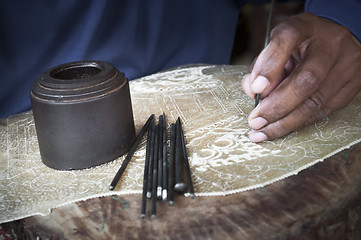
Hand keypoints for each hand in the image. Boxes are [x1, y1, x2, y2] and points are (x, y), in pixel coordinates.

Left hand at [241, 12, 360, 142]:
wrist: (334, 40)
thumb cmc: (299, 45)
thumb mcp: (276, 47)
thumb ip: (263, 65)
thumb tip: (254, 93)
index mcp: (306, 26)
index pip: (287, 38)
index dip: (270, 64)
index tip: (255, 89)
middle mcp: (331, 43)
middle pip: (306, 79)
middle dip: (276, 107)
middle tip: (255, 122)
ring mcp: (347, 65)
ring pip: (316, 102)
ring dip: (285, 123)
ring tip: (262, 133)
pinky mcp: (353, 85)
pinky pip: (324, 111)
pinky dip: (299, 123)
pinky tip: (281, 129)